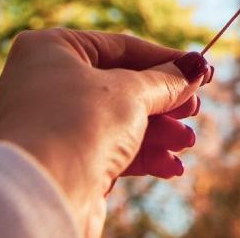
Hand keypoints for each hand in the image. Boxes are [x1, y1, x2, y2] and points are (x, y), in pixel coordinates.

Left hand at [0, 28, 212, 236]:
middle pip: (119, 86)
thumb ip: (166, 80)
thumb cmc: (79, 124)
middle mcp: (41, 82)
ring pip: (114, 121)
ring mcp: (47, 124)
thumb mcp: (132, 93)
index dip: (165, 60)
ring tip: (186, 143)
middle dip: (162, 103)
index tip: (198, 70)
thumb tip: (195, 68)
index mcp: (48, 49)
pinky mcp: (58, 161)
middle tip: (194, 110)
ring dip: (157, 133)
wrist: (42, 193)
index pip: (119, 46)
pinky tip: (170, 166)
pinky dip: (139, 156)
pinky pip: (104, 149)